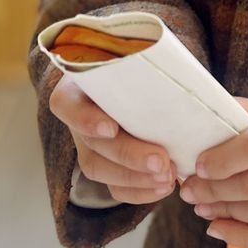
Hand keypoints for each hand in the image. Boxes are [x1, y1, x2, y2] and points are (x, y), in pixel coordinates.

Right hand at [48, 73, 175, 203]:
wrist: (134, 78)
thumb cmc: (136, 62)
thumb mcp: (133, 55)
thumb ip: (146, 63)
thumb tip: (180, 73)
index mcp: (78, 86)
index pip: (67, 104)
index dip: (85, 119)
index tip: (111, 128)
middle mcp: (78, 118)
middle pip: (92, 143)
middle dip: (128, 156)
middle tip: (162, 161)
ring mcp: (87, 144)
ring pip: (99, 169)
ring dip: (135, 179)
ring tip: (167, 177)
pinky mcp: (102, 165)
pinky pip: (112, 187)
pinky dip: (138, 192)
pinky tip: (161, 188)